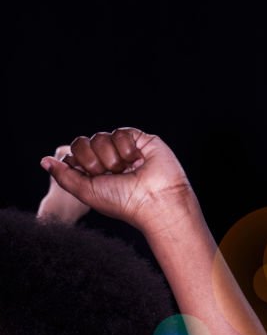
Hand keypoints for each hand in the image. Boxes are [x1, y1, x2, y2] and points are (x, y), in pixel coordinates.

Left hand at [39, 128, 193, 231]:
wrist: (155, 200)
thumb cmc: (123, 202)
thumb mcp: (85, 191)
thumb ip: (63, 175)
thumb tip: (44, 160)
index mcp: (95, 172)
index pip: (74, 153)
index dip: (78, 162)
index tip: (91, 176)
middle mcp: (109, 159)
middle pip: (84, 143)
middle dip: (92, 160)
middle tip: (109, 174)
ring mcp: (125, 149)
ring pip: (101, 137)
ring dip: (110, 157)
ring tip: (125, 170)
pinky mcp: (142, 140)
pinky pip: (120, 132)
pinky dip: (125, 148)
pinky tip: (137, 161)